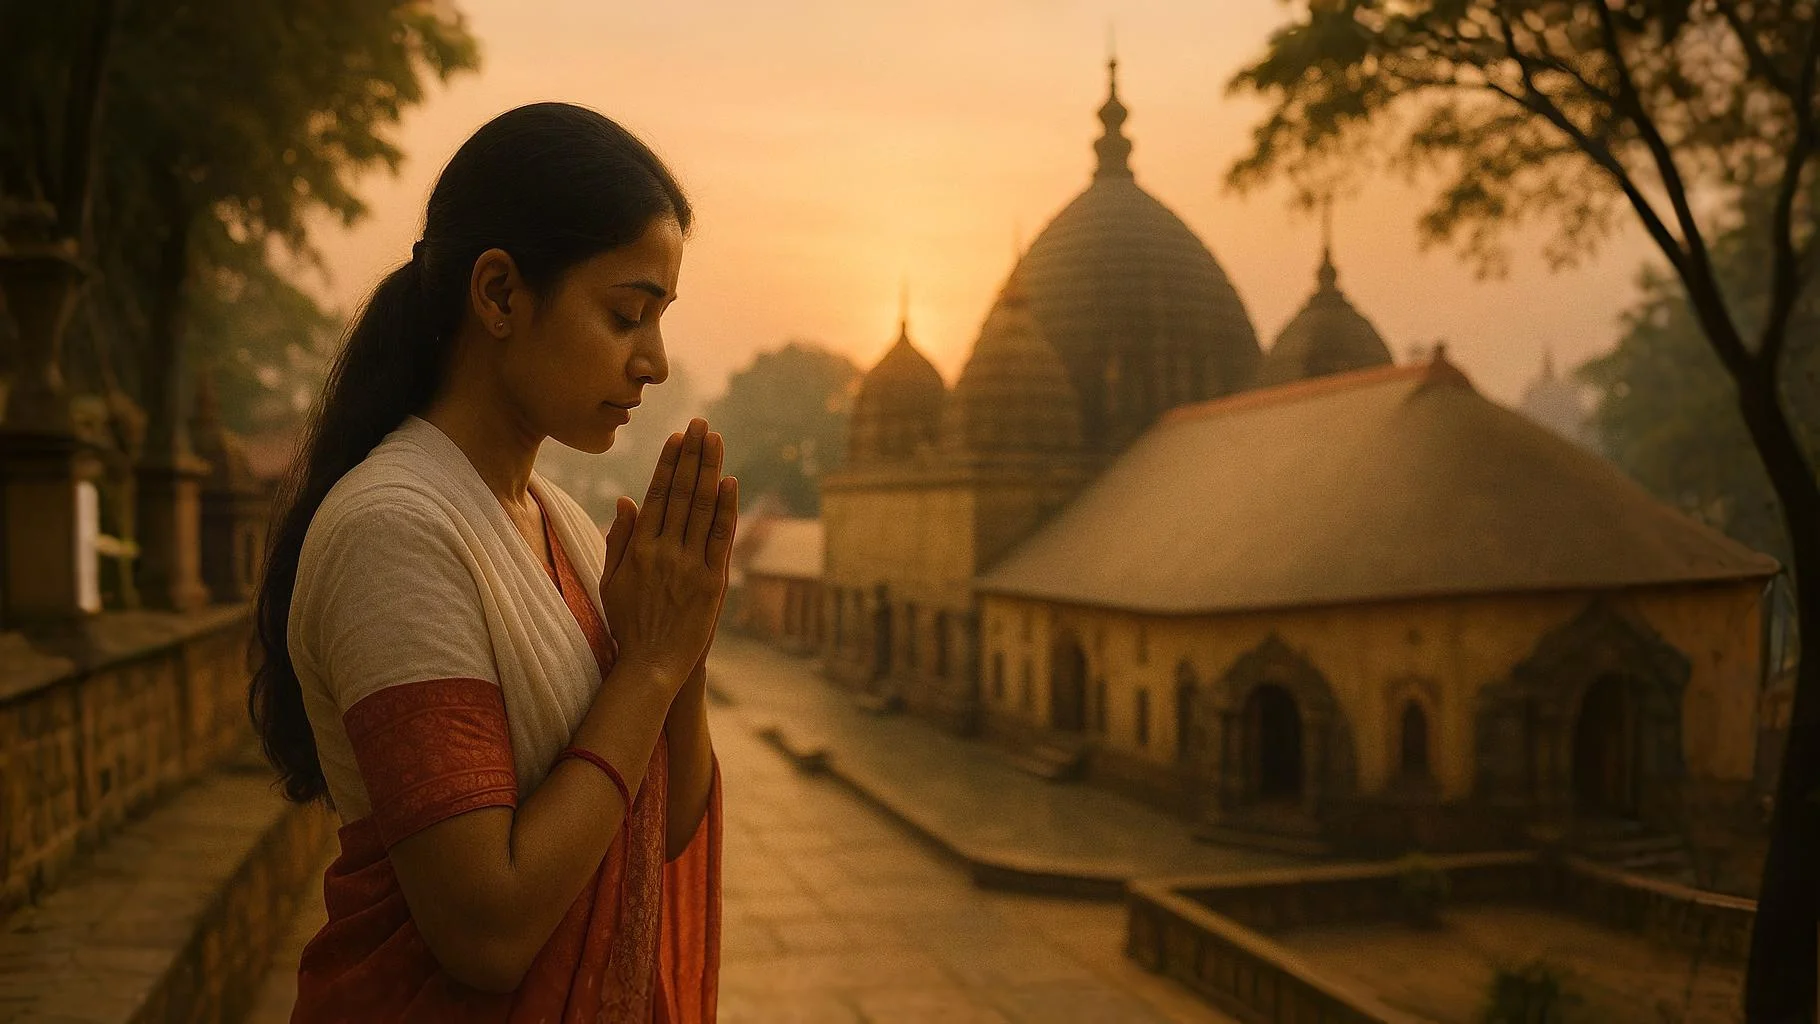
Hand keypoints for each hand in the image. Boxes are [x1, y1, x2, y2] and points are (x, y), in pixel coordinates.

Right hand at [597, 418, 737, 694]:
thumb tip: (625, 499)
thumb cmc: (628, 623)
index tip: (677, 437)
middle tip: (701, 424)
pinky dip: (726, 509)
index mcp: (638, 548)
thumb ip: (618, 539)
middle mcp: (663, 551)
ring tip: (716, 440)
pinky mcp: (711, 582)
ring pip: (701, 508)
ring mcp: (688, 565)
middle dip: (692, 455)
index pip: (656, 495)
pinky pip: (720, 538)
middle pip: (681, 493)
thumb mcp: (610, 581)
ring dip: (710, 470)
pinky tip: (730, 482)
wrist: (651, 665)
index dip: (668, 464)